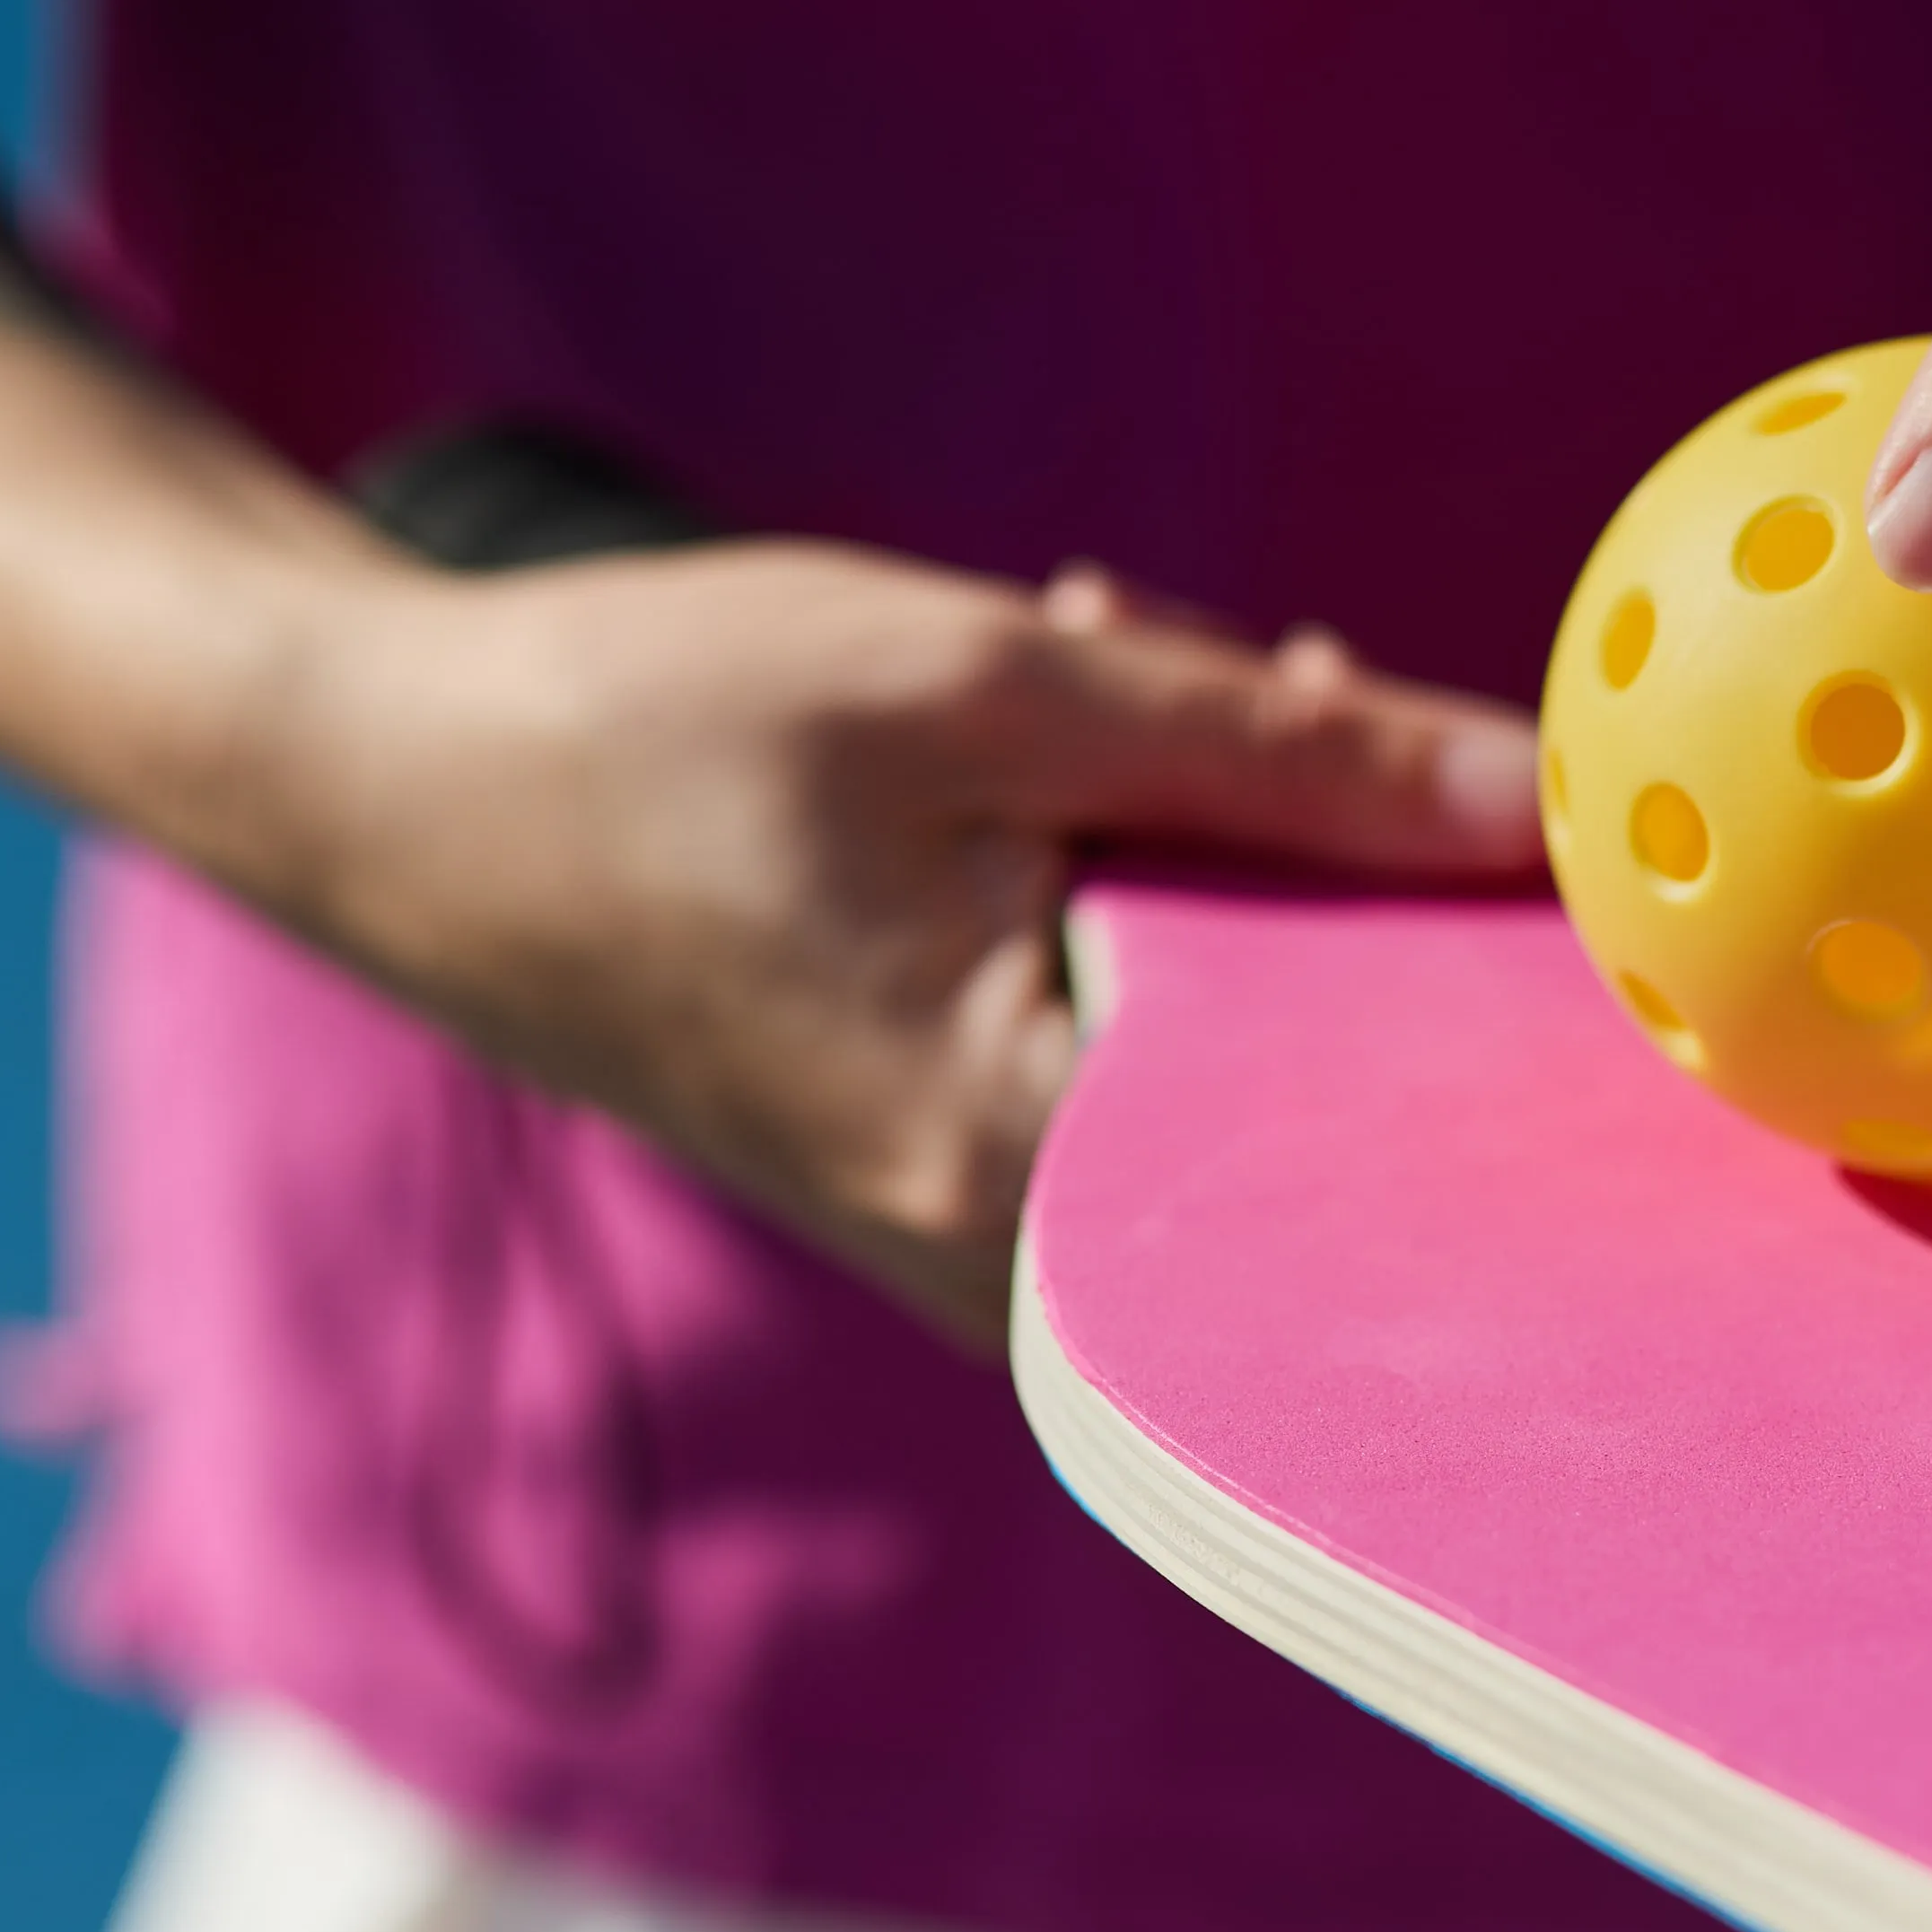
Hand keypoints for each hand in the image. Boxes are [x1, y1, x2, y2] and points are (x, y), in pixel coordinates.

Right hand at [264, 539, 1538, 1349]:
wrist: (390, 793)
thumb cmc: (651, 725)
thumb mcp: (993, 686)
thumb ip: (1287, 753)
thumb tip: (1542, 803)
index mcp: (1018, 1160)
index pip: (1364, 1109)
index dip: (1468, 958)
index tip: (1530, 837)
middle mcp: (1003, 1267)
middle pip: (1308, 1088)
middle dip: (1318, 856)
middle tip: (1230, 664)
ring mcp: (970, 1252)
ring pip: (1216, 1055)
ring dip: (1213, 851)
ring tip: (1095, 671)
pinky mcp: (944, 1196)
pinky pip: (1125, 1059)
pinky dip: (1134, 901)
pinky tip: (1062, 753)